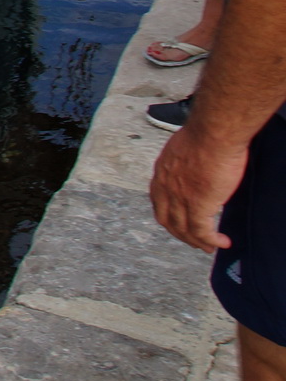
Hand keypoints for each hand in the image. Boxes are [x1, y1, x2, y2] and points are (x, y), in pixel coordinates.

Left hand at [150, 125, 247, 252]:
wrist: (213, 134)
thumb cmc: (204, 134)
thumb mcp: (183, 148)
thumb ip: (184, 162)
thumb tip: (195, 166)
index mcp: (161, 172)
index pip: (158, 201)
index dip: (168, 215)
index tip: (179, 222)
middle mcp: (165, 187)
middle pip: (167, 220)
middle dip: (180, 234)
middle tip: (195, 241)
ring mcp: (179, 197)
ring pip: (183, 229)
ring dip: (197, 241)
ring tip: (209, 247)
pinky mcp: (198, 204)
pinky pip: (201, 231)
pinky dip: (210, 240)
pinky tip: (222, 242)